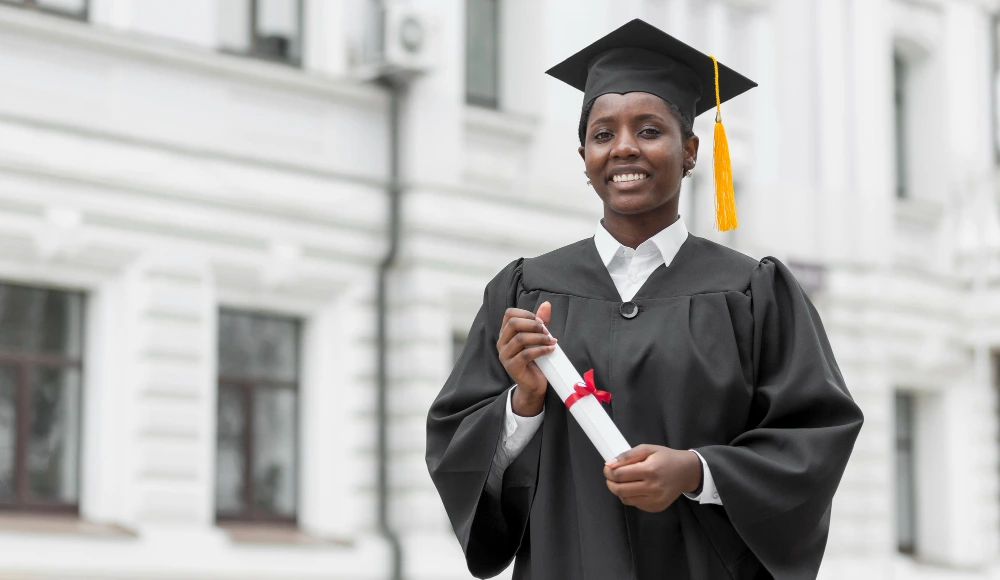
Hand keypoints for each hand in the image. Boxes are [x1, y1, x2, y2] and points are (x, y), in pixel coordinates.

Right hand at [497, 302, 554, 416]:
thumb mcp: (538, 338)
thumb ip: (540, 322)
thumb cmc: (536, 359)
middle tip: (547, 331)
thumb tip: (547, 304)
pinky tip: (551, 349)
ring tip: (552, 341)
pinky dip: (541, 350)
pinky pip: (526, 354)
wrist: (533, 384)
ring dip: (539, 338)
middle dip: (533, 325)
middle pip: (513, 324)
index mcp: (505, 333)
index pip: (509, 314)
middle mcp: (502, 343)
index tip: (541, 322)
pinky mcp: (512, 367)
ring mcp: (505, 356)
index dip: (526, 314)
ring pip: (520, 339)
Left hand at [603, 445, 702, 512]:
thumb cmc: (667, 458)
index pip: (620, 475)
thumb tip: (610, 464)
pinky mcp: (656, 507)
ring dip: (619, 490)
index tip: (607, 468)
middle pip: (620, 489)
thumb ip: (627, 456)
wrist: (687, 472)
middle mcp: (652, 487)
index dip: (608, 472)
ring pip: (625, 499)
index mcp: (650, 470)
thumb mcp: (648, 449)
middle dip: (610, 482)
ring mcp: (655, 500)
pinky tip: (635, 487)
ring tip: (623, 481)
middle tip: (610, 476)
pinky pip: (635, 504)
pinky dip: (630, 496)